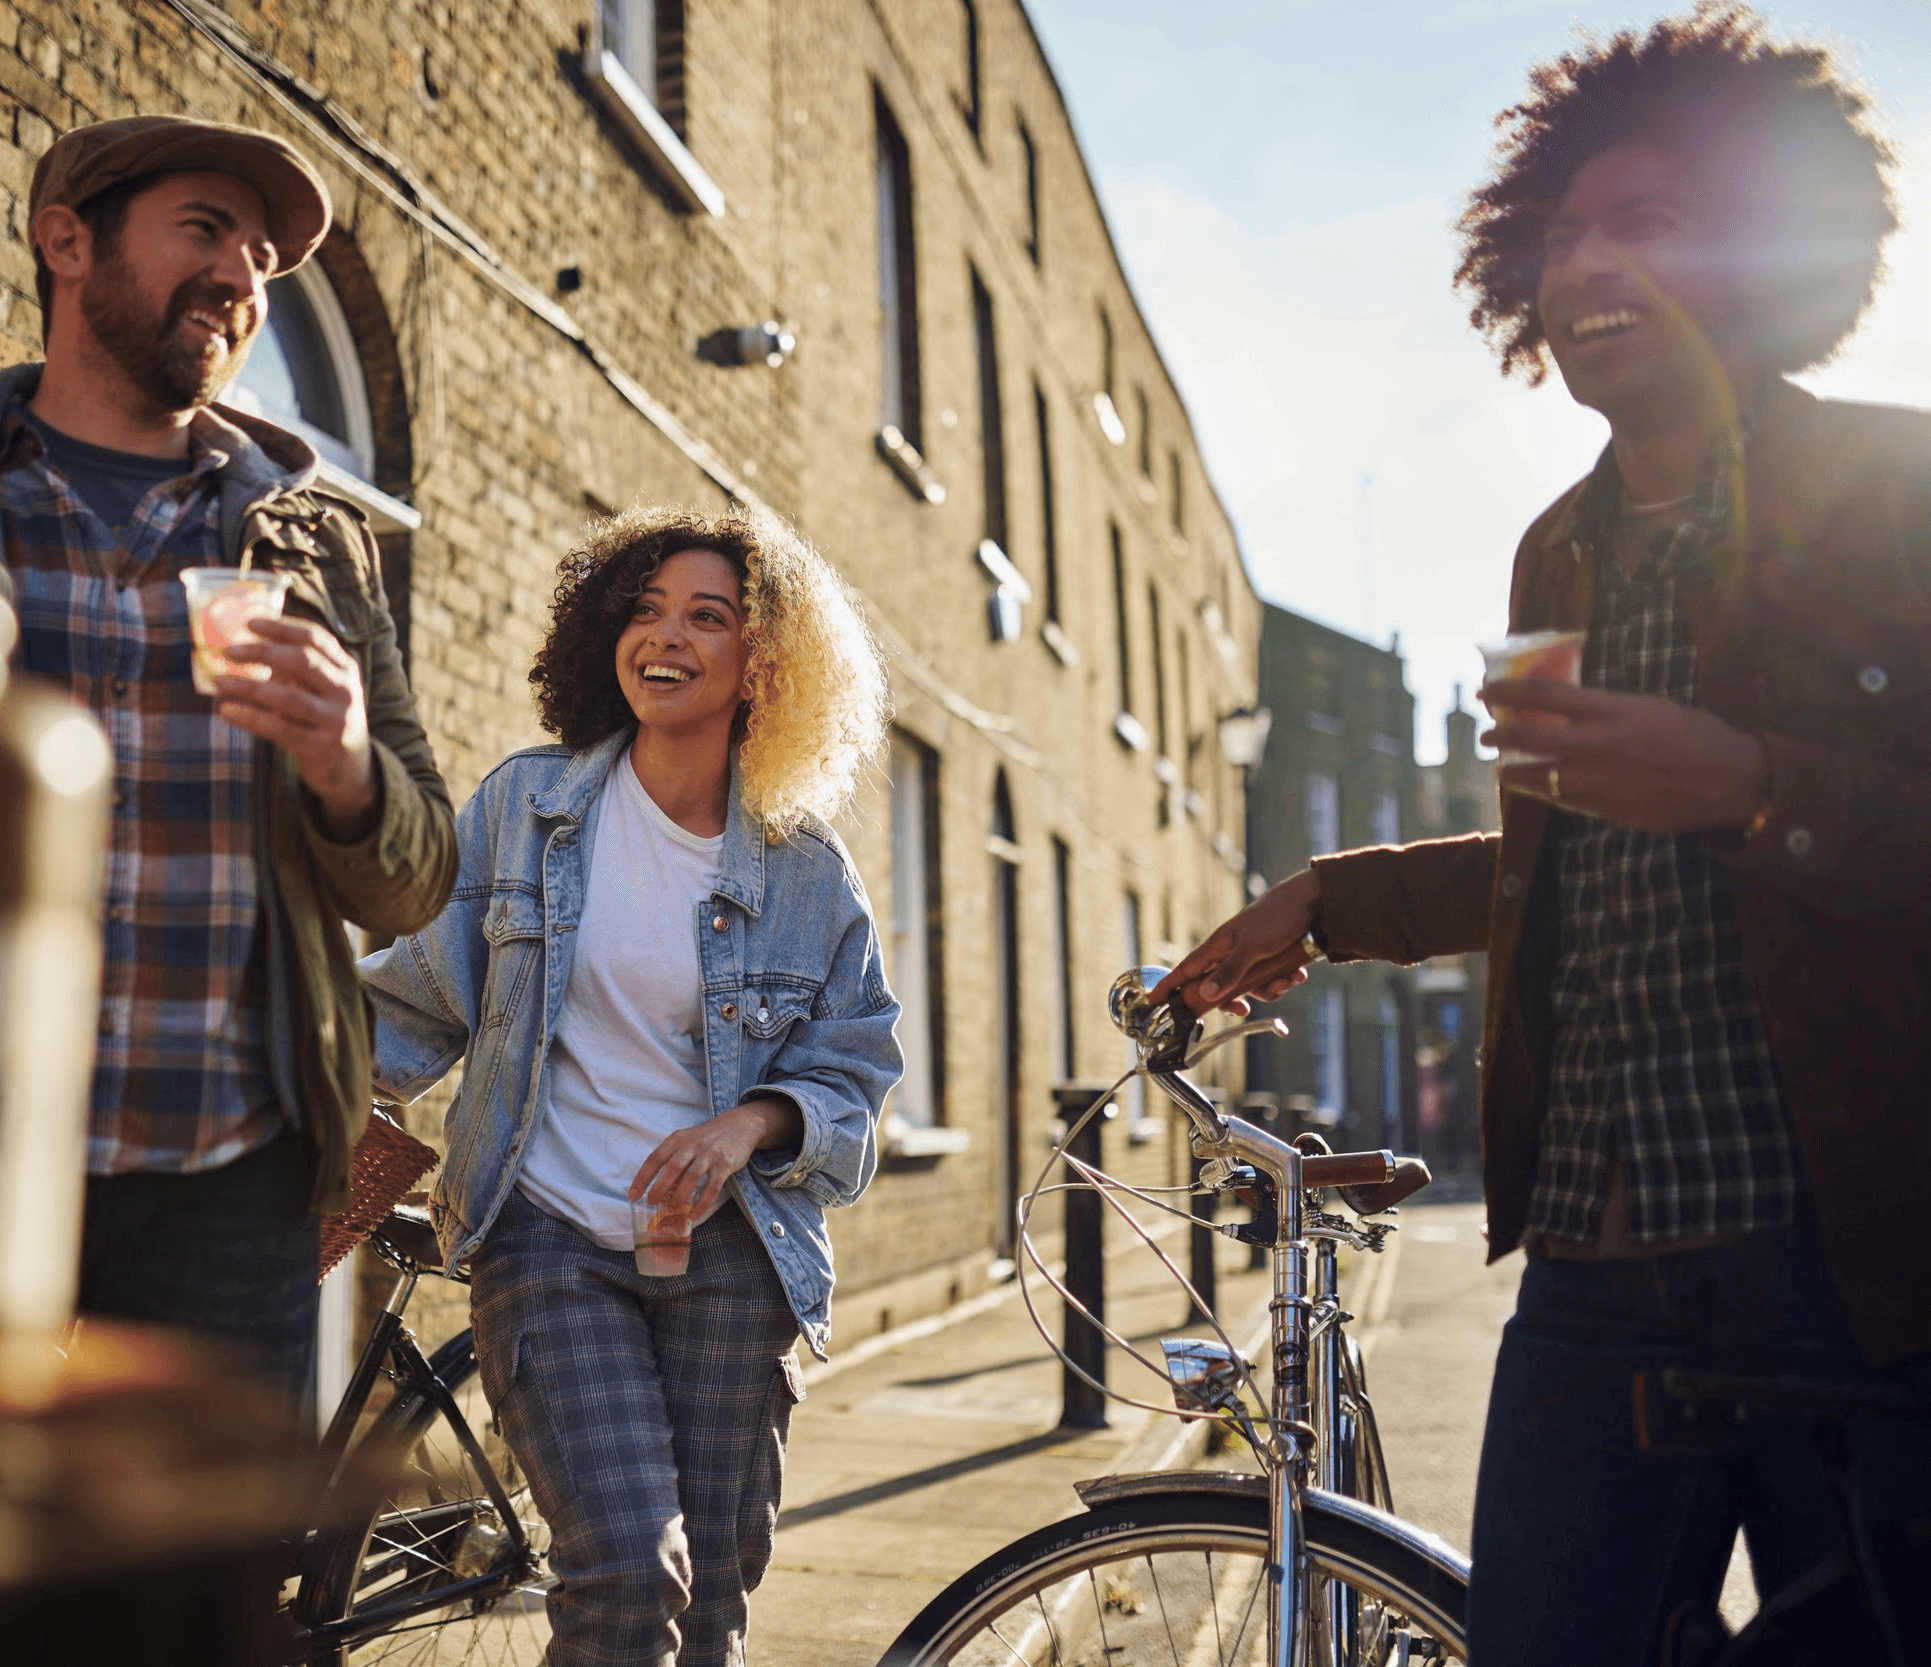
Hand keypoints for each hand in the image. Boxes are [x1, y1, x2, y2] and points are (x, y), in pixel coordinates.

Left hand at [216, 617, 376, 836]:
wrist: (350, 768)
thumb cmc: (324, 719)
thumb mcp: (320, 689)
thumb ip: (294, 668)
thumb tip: (245, 644)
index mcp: (346, 669)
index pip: (315, 638)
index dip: (282, 627)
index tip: (249, 624)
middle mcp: (345, 691)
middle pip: (303, 661)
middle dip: (262, 652)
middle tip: (228, 651)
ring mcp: (335, 720)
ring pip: (289, 697)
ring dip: (249, 687)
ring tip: (219, 681)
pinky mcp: (320, 746)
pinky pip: (279, 728)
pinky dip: (249, 717)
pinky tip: (226, 710)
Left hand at [628, 1097, 802, 1218]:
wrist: (739, 1125)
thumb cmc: (706, 1138)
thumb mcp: (686, 1140)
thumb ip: (672, 1158)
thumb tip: (655, 1187)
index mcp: (678, 1139)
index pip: (655, 1158)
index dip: (642, 1178)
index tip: (633, 1195)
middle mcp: (692, 1145)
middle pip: (672, 1168)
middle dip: (659, 1188)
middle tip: (652, 1203)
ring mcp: (709, 1154)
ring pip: (691, 1178)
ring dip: (680, 1196)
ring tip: (672, 1209)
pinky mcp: (725, 1164)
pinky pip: (712, 1187)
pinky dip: (702, 1203)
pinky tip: (694, 1215)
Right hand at [1150, 869, 1322, 1016]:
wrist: (1313, 901)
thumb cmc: (1277, 917)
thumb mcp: (1252, 948)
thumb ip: (1229, 972)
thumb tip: (1205, 995)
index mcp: (1218, 946)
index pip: (1186, 969)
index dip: (1169, 985)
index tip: (1153, 1001)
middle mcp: (1231, 952)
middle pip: (1218, 986)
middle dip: (1233, 999)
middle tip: (1243, 1008)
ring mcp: (1251, 956)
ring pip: (1249, 986)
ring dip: (1269, 988)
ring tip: (1286, 979)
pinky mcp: (1271, 958)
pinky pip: (1270, 980)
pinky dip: (1283, 980)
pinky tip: (1297, 973)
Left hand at [1480, 679, 1767, 831]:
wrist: (1729, 780)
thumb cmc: (1696, 734)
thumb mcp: (1649, 705)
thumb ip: (1608, 707)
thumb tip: (1574, 706)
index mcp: (1609, 711)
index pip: (1542, 695)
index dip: (1507, 692)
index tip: (1487, 692)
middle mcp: (1596, 745)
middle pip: (1529, 737)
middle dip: (1499, 736)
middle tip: (1486, 735)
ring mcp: (1598, 781)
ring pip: (1538, 778)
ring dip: (1513, 773)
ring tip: (1502, 770)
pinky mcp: (1606, 810)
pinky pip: (1564, 802)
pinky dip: (1548, 794)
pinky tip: (1542, 789)